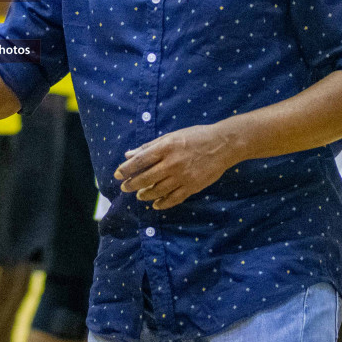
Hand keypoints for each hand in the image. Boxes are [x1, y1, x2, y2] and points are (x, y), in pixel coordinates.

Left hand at [113, 122, 237, 209]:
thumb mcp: (171, 136)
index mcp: (166, 147)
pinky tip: (155, 204)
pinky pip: (174, 198)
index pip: (140, 160)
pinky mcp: (193, 186)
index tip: (117, 174)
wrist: (223, 144)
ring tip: (139, 195)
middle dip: (132, 184)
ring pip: (158, 190)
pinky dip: (163, 203)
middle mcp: (172, 163)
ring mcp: (183, 176)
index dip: (126, 168)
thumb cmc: (195, 136)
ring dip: (146, 194)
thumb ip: (149, 146)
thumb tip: (129, 154)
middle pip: (146, 177)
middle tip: (124, 188)